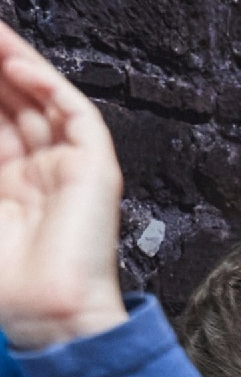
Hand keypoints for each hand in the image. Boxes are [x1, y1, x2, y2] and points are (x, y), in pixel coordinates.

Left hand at [0, 23, 124, 349]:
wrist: (47, 313)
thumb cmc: (6, 281)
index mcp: (6, 186)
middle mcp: (38, 173)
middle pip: (12, 104)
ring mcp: (68, 169)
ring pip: (42, 101)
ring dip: (14, 63)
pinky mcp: (95, 169)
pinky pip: (76, 116)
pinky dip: (49, 85)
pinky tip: (18, 63)